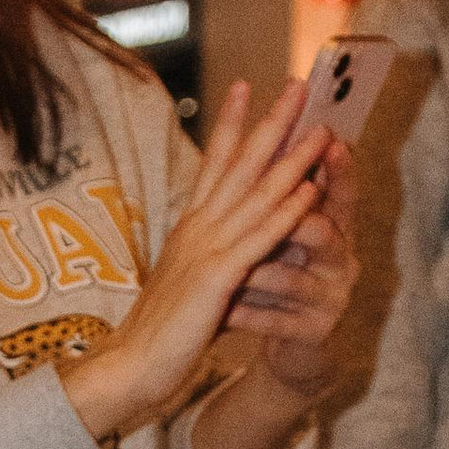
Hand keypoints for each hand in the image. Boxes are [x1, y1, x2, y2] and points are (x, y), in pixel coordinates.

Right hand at [60, 81, 335, 448]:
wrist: (128, 365)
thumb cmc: (154, 333)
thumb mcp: (181, 283)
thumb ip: (200, 259)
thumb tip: (214, 249)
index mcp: (188, 228)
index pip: (213, 164)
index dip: (231, 124)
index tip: (245, 88)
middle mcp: (197, 229)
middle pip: (239, 163)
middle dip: (270, 121)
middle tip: (295, 83)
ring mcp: (207, 250)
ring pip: (256, 193)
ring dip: (291, 158)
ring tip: (320, 126)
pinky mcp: (217, 279)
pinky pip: (260, 238)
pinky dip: (286, 211)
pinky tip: (309, 190)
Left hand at [217, 135, 357, 402]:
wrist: (294, 346)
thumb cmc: (282, 275)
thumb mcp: (287, 234)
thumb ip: (285, 194)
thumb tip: (279, 127)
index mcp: (335, 231)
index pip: (343, 194)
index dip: (341, 170)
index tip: (333, 138)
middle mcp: (341, 262)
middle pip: (325, 232)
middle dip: (302, 216)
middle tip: (290, 200)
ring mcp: (329, 299)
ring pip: (294, 279)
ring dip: (262, 272)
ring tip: (236, 269)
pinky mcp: (312, 334)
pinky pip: (277, 321)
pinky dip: (249, 315)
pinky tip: (227, 311)